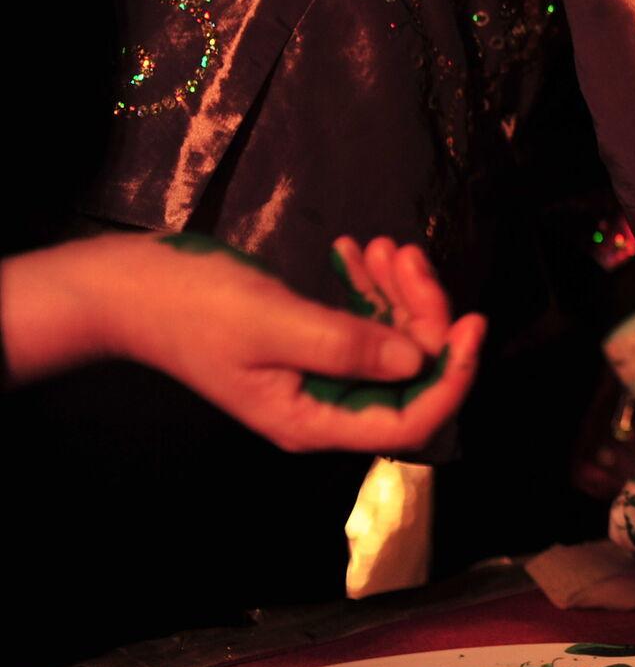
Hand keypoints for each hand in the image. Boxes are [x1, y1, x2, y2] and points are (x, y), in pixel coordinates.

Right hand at [114, 234, 485, 451]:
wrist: (131, 286)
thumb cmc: (195, 308)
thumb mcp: (275, 325)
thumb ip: (347, 346)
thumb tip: (418, 360)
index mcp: (312, 421)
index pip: (409, 421)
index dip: (451, 376)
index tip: (472, 322)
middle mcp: (322, 405)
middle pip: (406, 372)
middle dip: (420, 311)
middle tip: (405, 254)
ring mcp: (315, 374)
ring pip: (388, 340)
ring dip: (395, 291)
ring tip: (383, 245)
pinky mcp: (307, 342)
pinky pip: (359, 320)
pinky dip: (366, 287)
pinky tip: (353, 249)